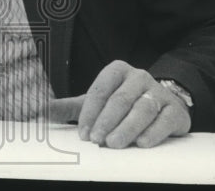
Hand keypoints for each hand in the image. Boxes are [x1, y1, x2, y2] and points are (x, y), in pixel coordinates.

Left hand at [48, 60, 190, 148]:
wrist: (163, 103)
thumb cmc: (123, 103)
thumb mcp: (96, 101)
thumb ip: (69, 107)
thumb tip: (39, 109)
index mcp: (117, 71)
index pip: (100, 90)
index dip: (90, 113)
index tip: (83, 133)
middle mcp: (139, 77)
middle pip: (120, 99)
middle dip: (106, 121)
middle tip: (97, 140)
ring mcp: (159, 93)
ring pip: (142, 109)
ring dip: (127, 128)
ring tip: (114, 143)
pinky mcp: (175, 110)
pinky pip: (164, 120)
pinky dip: (153, 132)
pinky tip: (142, 143)